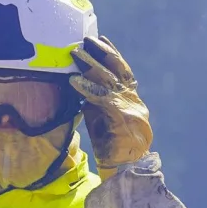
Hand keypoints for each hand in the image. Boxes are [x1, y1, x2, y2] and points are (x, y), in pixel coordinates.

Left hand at [69, 36, 152, 179]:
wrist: (127, 168)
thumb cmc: (113, 145)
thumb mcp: (103, 118)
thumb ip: (96, 101)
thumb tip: (79, 84)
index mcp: (130, 98)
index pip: (122, 70)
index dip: (112, 53)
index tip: (101, 38)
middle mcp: (132, 100)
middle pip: (116, 70)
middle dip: (101, 53)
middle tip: (86, 39)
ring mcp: (129, 108)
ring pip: (108, 80)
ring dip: (90, 66)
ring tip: (75, 54)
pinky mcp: (121, 118)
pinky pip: (102, 99)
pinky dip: (87, 88)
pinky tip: (74, 81)